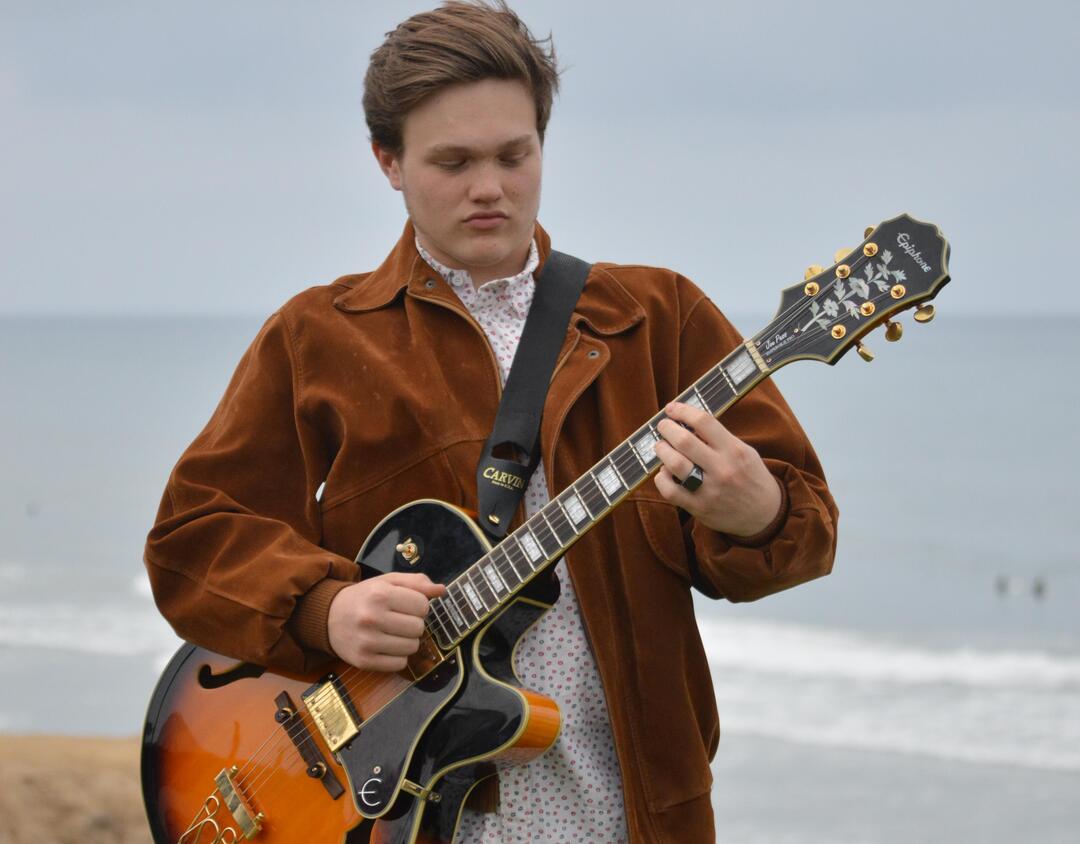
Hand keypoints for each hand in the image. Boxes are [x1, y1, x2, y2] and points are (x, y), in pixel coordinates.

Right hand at [327, 572, 445, 671]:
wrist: (328, 616)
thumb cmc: (365, 597)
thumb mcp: (388, 582)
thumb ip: (417, 583)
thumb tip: (442, 590)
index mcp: (380, 594)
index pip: (422, 605)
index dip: (419, 606)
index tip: (406, 605)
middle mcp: (372, 617)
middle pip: (418, 628)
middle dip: (413, 623)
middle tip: (399, 620)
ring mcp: (367, 641)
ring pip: (412, 647)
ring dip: (407, 641)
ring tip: (392, 633)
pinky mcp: (364, 661)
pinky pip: (399, 664)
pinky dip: (398, 656)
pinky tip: (386, 646)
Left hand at [653, 401, 782, 537]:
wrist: (765, 514)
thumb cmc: (750, 477)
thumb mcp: (744, 452)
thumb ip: (719, 438)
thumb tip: (686, 423)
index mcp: (735, 450)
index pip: (704, 422)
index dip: (683, 411)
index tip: (672, 408)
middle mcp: (722, 469)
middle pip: (684, 441)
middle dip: (667, 429)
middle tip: (662, 426)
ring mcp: (710, 490)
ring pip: (675, 464)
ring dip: (662, 451)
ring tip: (661, 446)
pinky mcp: (699, 508)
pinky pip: (670, 491)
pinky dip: (661, 479)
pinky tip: (664, 472)